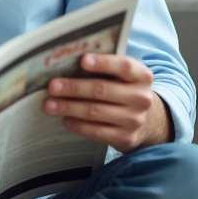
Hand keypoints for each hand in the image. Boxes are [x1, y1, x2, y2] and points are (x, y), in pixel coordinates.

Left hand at [43, 54, 171, 152]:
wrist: (147, 120)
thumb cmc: (124, 90)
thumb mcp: (123, 76)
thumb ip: (105, 68)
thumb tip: (68, 63)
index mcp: (141, 76)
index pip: (123, 66)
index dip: (103, 63)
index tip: (82, 60)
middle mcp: (141, 98)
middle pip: (102, 90)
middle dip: (73, 88)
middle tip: (52, 86)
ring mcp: (134, 120)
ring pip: (95, 112)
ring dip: (69, 107)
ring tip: (50, 104)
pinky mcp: (126, 138)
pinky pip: (97, 132)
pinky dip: (78, 125)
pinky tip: (65, 119)